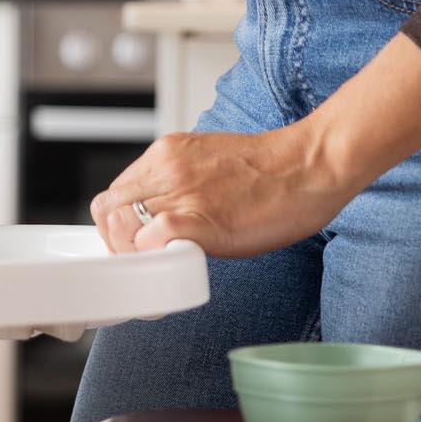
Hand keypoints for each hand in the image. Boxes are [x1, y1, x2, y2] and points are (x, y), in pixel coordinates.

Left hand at [90, 123, 359, 258]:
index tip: (134, 242)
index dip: (119, 223)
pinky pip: (148, 242)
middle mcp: (165, 168)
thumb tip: (166, 216)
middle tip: (140, 260)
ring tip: (156, 266)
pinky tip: (172, 268)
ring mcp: (178, 192)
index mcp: (166, 153)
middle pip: (108, 209)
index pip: (116, 192)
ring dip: (131, 253)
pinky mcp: (195, 219)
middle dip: (117, 241)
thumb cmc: (274, 171)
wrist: (311, 165)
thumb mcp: (212, 163)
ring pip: (120, 226)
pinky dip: (152, 260)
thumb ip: (182, 183)